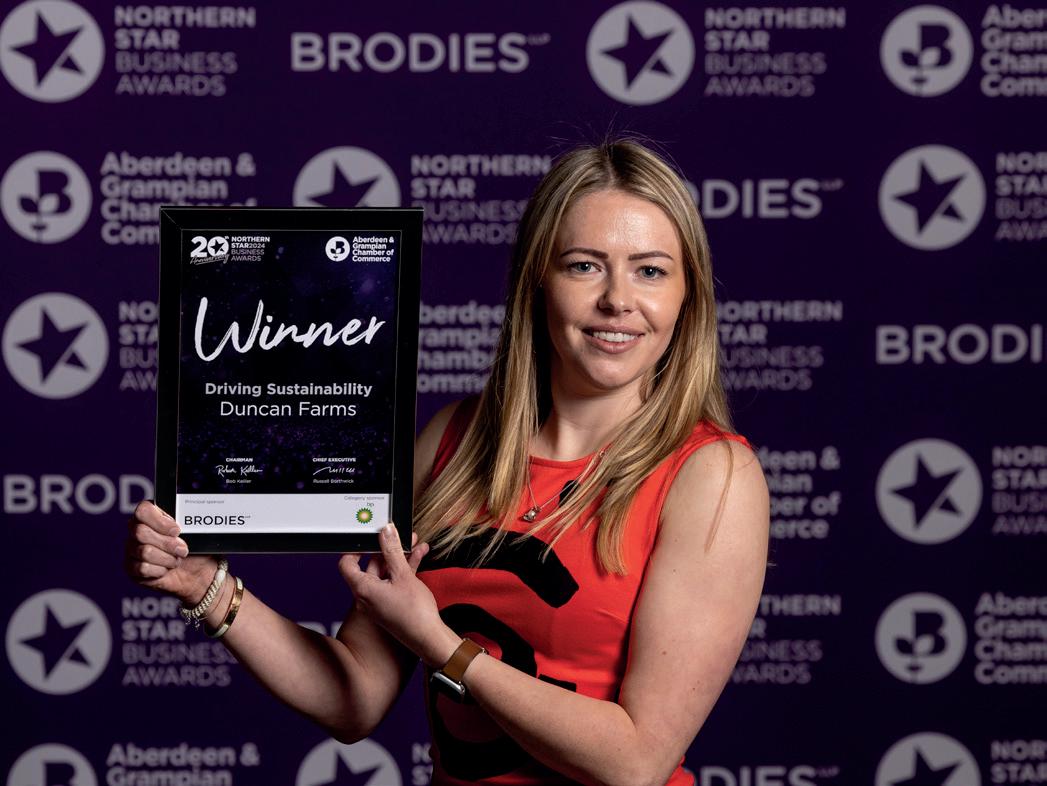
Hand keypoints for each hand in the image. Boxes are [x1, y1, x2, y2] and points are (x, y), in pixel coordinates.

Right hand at [124, 501, 219, 604]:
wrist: (196, 571)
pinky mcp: (131, 568)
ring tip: (177, 560)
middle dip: (167, 543)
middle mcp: (136, 530)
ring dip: (167, 558)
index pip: (143, 510)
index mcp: (151, 515)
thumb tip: (183, 522)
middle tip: (182, 549)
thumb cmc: (193, 547)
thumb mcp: (194, 531)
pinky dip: (160, 570)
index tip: (177, 531)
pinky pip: (142, 568)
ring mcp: (131, 549)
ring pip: (144, 551)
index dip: (160, 521)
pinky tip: (166, 569)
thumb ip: (187, 520)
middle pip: (140, 532)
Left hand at [339, 524, 459, 667]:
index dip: (356, 548)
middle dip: (386, 549)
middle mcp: (366, 596)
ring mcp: (379, 601)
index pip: (347, 564)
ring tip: (413, 543)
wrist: (429, 637)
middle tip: (397, 536)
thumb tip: (386, 532)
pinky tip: (418, 556)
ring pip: (385, 573)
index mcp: (363, 589)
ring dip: (399, 557)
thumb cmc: (414, 613)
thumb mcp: (403, 574)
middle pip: (370, 566)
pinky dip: (404, 569)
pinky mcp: (390, 604)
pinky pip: (393, 582)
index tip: (369, 538)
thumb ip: (392, 550)